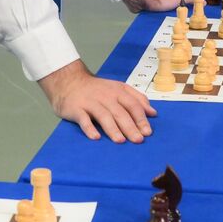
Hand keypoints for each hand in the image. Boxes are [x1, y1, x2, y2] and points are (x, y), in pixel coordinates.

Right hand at [38, 60, 155, 142]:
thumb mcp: (119, 88)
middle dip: (130, 126)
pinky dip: (89, 128)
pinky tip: (95, 137)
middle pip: (120, 112)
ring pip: (103, 116)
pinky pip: (83, 119)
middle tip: (138, 140)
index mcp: (118, 91)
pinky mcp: (76, 109)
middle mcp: (105, 96)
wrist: (69, 81)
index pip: (133, 105)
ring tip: (120, 140)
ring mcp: (90, 102)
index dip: (141, 118)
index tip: (148, 132)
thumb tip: (153, 113)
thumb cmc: (97, 89)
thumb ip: (137, 99)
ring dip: (113, 128)